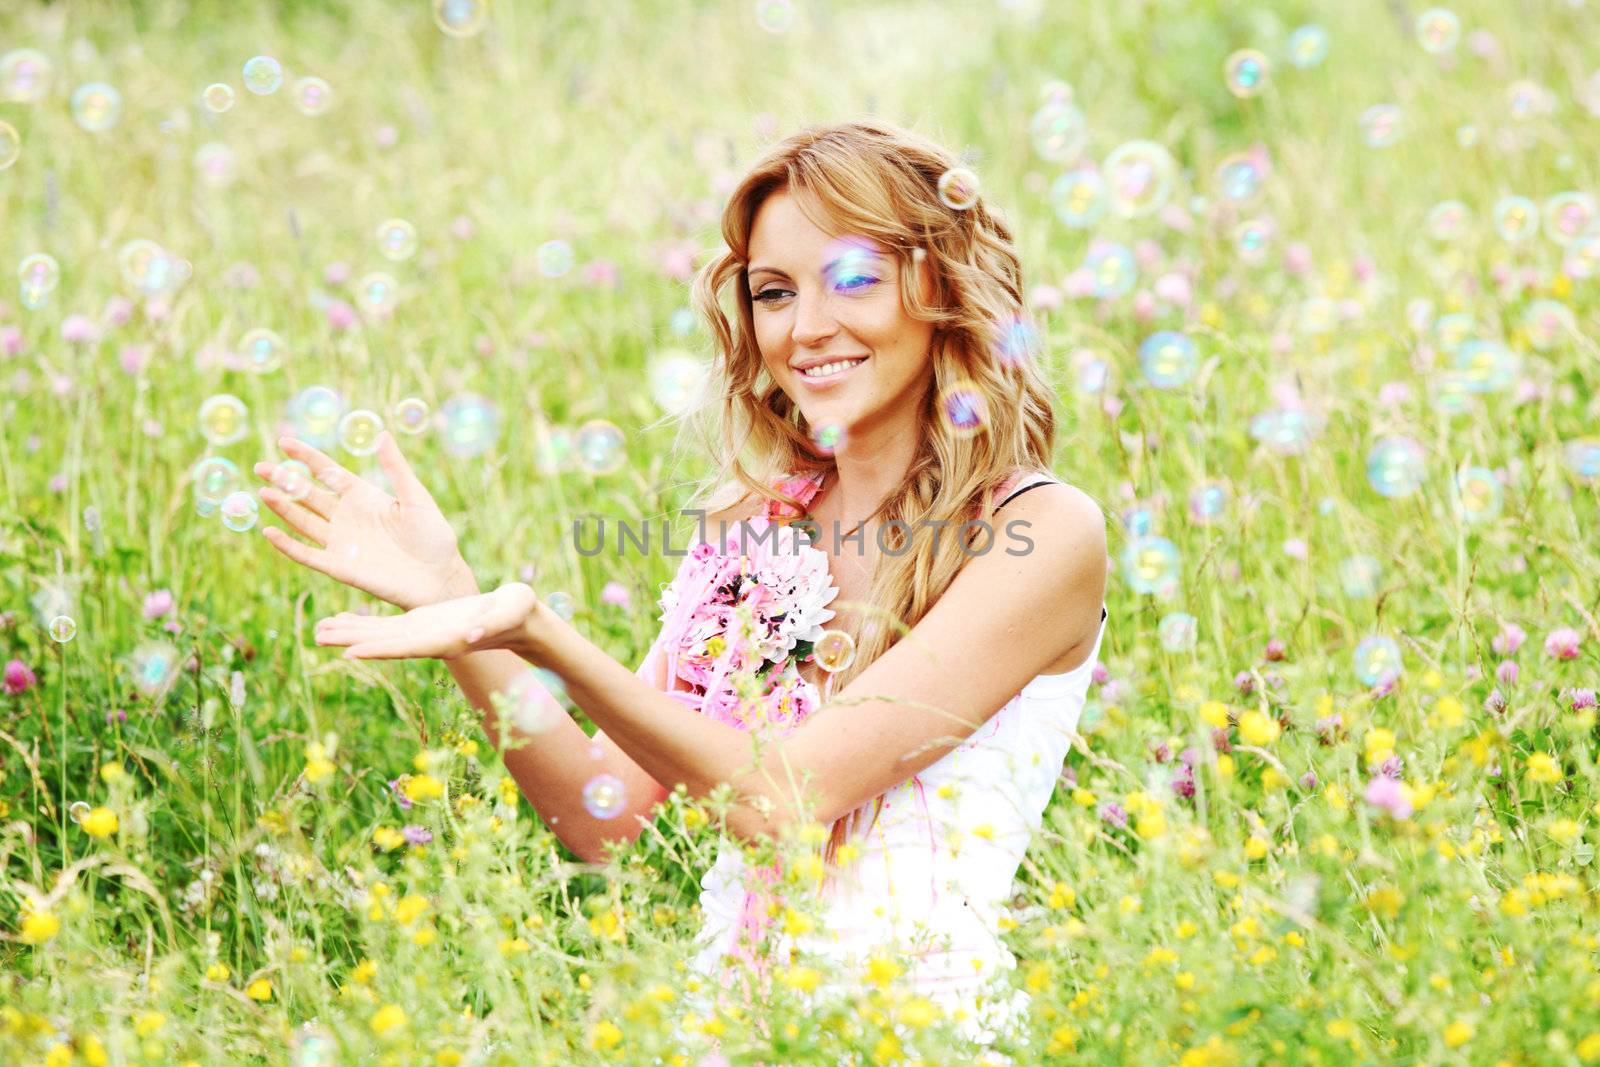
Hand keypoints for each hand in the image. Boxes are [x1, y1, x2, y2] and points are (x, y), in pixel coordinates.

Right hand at [254, 431, 475, 610]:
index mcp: (364, 497)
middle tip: (261, 466)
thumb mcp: (416, 497)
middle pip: (308, 495)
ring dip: (283, 508)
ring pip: (303, 521)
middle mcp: (347, 517)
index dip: (306, 457)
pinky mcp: (339, 567)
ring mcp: (341, 542)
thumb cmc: (434, 536)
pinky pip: (307, 555)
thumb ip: (396, 468)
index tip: (284, 441)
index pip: (328, 472)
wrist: (439, 577)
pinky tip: (269, 532)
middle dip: (284, 480)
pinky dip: (287, 545)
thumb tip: (382, 434)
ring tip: (262, 491)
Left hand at [313, 582, 541, 660]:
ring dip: (349, 632)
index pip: (408, 647)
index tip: (351, 653)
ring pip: (379, 635)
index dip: (379, 650)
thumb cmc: (518, 612)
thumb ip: (492, 622)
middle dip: (352, 641)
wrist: (519, 618)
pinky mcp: (420, 623)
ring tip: (318, 630)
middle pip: (384, 644)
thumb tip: (470, 634)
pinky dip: (362, 624)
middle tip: (318, 638)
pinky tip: (340, 620)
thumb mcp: (509, 611)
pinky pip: (386, 626)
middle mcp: (428, 641)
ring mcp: (422, 633)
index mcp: (447, 640)